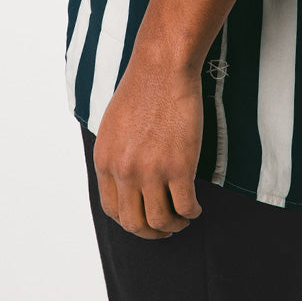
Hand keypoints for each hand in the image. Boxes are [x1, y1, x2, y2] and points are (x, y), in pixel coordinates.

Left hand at [92, 52, 205, 239]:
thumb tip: (124, 181)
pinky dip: (191, 212)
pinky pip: (185, 206)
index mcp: (105, 161)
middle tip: (166, 227)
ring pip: (160, 221)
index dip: (129, 220)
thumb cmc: (142, 88)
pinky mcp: (179, 166)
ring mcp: (151, 170)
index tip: (143, 218)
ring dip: (173, 225)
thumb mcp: (113, 125)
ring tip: (183, 218)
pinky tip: (195, 206)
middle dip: (151, 233)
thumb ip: (116, 155)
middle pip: (134, 224)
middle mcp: (124, 171)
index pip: (112, 209)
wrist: (162, 67)